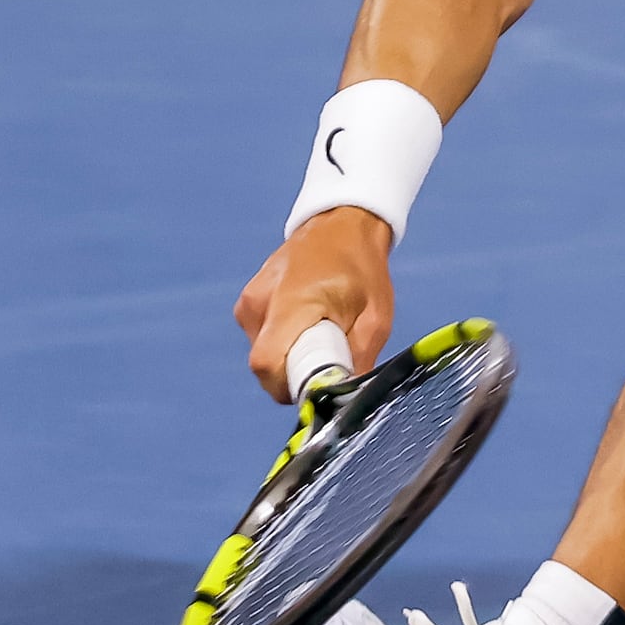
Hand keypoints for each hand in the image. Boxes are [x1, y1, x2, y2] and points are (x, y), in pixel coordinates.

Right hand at [237, 205, 397, 399]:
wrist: (340, 223)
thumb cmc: (362, 268)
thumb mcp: (375, 318)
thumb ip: (359, 360)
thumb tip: (349, 401)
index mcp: (292, 303)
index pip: (268, 366)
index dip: (293, 388)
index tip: (322, 385)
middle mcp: (260, 304)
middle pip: (266, 369)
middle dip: (297, 377)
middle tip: (331, 361)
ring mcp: (249, 303)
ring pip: (265, 357)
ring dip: (292, 361)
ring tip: (323, 336)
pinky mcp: (248, 305)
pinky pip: (263, 341)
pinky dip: (285, 345)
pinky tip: (308, 326)